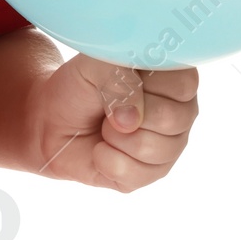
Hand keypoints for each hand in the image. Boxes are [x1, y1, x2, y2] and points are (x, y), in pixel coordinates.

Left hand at [30, 54, 198, 192]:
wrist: (56, 118)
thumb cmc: (81, 85)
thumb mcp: (93, 64)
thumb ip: (119, 75)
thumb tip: (133, 118)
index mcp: (175, 78)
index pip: (184, 83)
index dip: (148, 83)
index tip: (123, 77)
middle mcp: (181, 112)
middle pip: (172, 118)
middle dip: (127, 111)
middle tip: (108, 105)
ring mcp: (171, 147)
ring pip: (153, 148)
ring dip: (114, 134)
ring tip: (104, 124)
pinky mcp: (152, 175)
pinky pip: (134, 173)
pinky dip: (105, 157)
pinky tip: (101, 147)